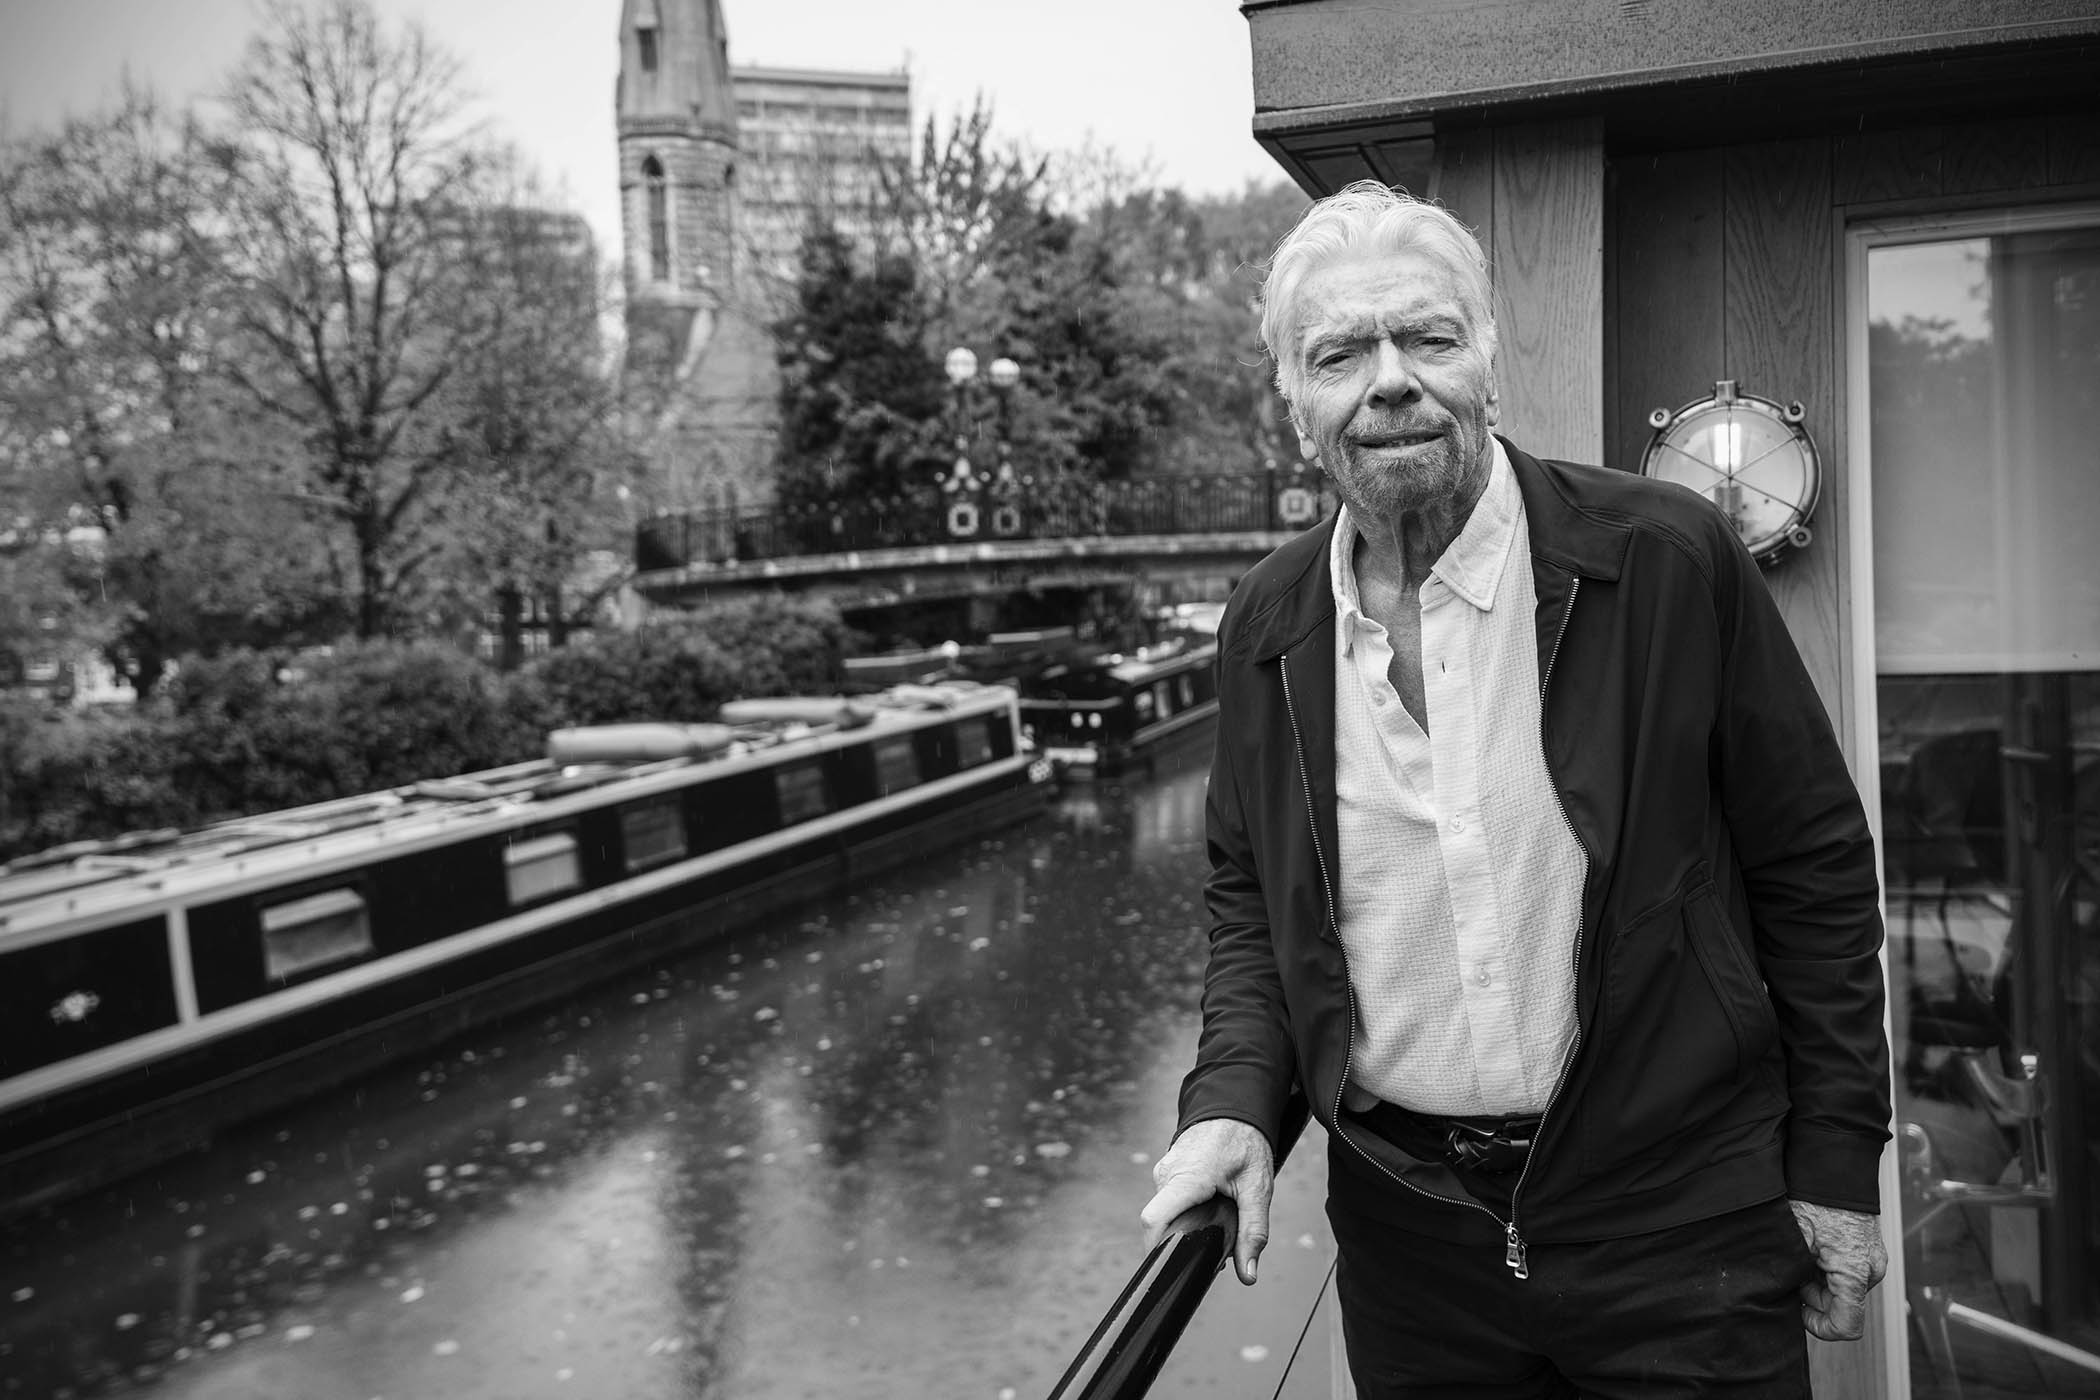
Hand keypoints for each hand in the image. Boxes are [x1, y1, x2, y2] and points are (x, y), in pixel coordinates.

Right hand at [1140, 1119, 1273, 1284]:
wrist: (1233, 1104)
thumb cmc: (1245, 1141)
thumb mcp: (1257, 1189)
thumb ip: (1253, 1233)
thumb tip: (1248, 1275)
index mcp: (1188, 1178)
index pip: (1153, 1220)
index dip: (1155, 1248)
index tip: (1171, 1267)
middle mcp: (1167, 1174)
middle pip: (1160, 1222)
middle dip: (1181, 1241)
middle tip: (1212, 1249)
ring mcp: (1164, 1170)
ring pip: (1165, 1210)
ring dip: (1185, 1224)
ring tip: (1216, 1221)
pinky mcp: (1166, 1169)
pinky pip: (1168, 1198)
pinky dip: (1184, 1209)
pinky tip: (1208, 1206)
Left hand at [1790, 1200, 1888, 1340]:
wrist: (1833, 1169)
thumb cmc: (1813, 1200)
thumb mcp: (1793, 1241)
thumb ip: (1789, 1276)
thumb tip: (1777, 1298)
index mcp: (1855, 1273)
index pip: (1846, 1326)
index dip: (1818, 1326)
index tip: (1797, 1309)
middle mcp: (1871, 1271)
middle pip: (1841, 1308)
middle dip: (1813, 1297)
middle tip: (1792, 1271)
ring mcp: (1873, 1261)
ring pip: (1843, 1291)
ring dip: (1818, 1282)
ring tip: (1800, 1256)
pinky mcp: (1869, 1252)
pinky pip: (1847, 1274)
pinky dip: (1827, 1270)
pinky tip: (1811, 1250)